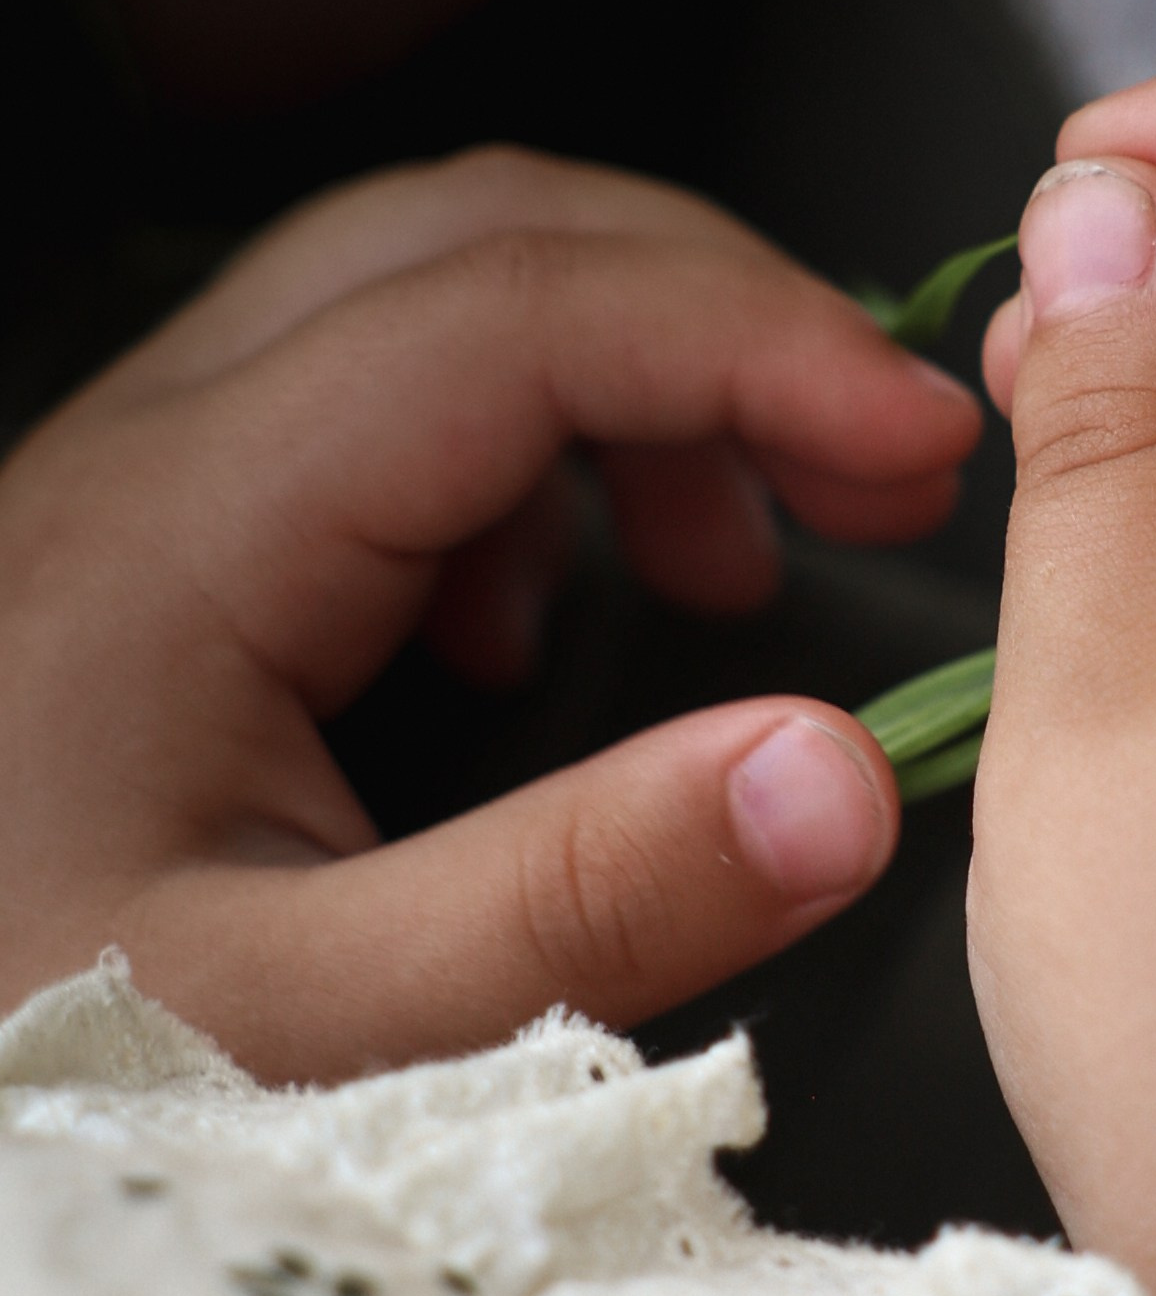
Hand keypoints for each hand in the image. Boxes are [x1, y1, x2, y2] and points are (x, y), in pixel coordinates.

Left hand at [0, 146, 979, 1079]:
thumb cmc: (8, 1060)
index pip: (520, 314)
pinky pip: (361, 405)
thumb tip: (845, 778)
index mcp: (179, 534)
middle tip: (873, 452)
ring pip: (418, 298)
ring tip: (738, 549)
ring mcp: (133, 492)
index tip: (924, 441)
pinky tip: (539, 619)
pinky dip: (514, 456)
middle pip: (474, 235)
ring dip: (617, 372)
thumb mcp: (294, 1036)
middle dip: (709, 308)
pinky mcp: (141, 557)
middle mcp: (147, 459)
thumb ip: (577, 904)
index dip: (755, 341)